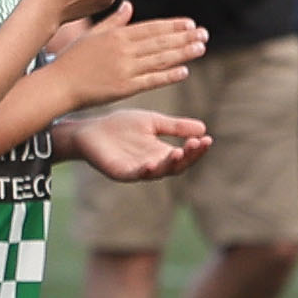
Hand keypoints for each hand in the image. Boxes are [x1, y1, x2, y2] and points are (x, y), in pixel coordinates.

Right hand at [51, 3, 208, 103]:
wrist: (58, 84)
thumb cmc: (72, 60)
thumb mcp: (91, 35)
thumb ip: (114, 22)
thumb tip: (129, 6)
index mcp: (116, 35)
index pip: (151, 28)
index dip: (172, 26)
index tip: (190, 24)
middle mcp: (123, 50)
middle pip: (160, 42)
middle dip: (185, 38)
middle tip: (204, 34)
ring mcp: (125, 69)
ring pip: (160, 59)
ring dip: (183, 54)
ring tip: (201, 48)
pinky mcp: (124, 88)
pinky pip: (151, 81)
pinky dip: (168, 76)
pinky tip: (184, 71)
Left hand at [58, 108, 208, 182]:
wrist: (90, 130)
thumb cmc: (120, 126)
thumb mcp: (152, 122)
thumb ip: (175, 127)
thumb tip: (203, 128)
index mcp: (161, 152)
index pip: (184, 155)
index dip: (196, 149)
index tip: (207, 138)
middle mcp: (153, 164)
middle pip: (176, 166)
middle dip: (188, 156)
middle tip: (197, 144)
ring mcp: (137, 170)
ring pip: (159, 172)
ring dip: (170, 164)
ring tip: (178, 152)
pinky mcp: (120, 173)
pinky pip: (135, 175)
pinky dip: (145, 171)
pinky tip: (152, 163)